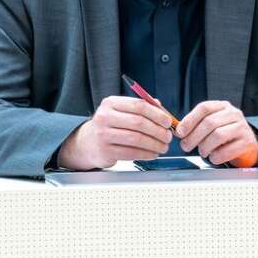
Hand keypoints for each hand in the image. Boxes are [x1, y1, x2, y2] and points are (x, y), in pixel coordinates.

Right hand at [57, 96, 172, 168]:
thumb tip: (163, 111)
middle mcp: (105, 117)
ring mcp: (103, 134)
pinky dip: (146, 154)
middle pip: (139, 122)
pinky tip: (153, 154)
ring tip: (163, 146)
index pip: (139, 105)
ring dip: (154, 144)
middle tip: (168, 136)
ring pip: (136, 139)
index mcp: (111, 103)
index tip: (168, 122)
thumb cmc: (110, 126)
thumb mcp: (121, 111)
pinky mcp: (105, 151)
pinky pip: (131, 153)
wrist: (88, 143)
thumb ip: (141, 108)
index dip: (157, 114)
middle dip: (158, 131)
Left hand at [177, 100, 257, 166]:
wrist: (248, 145)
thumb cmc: (226, 134)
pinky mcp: (247, 143)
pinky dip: (216, 156)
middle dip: (194, 137)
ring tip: (202, 152)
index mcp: (223, 106)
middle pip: (209, 122)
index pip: (204, 108)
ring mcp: (242, 128)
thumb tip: (179, 131)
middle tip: (186, 146)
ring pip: (218, 135)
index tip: (180, 132)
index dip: (189, 120)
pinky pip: (227, 151)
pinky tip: (213, 158)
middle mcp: (234, 114)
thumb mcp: (213, 124)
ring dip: (205, 147)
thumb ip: (197, 125)